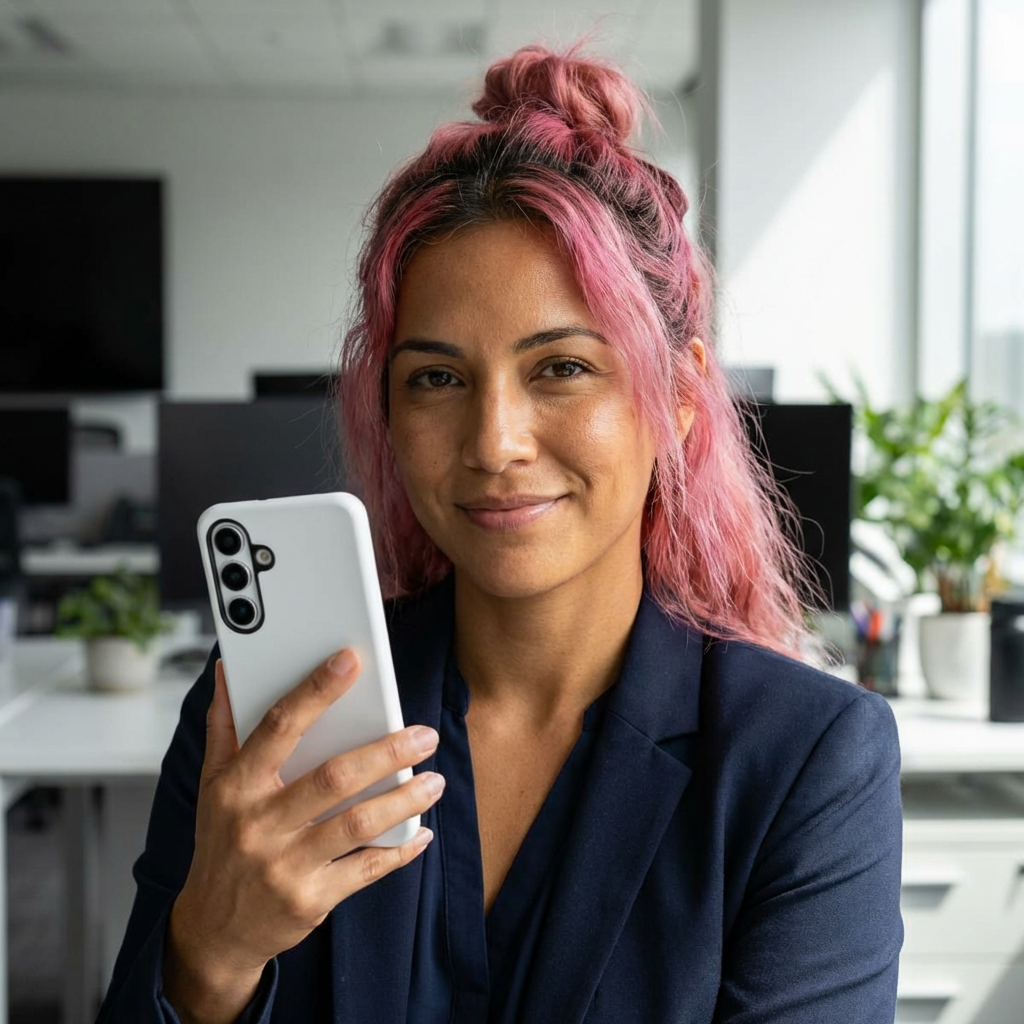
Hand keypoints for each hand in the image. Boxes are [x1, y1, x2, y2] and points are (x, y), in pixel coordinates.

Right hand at [163, 650, 441, 1023]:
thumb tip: (230, 669)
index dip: (315, 691)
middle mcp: (257, 824)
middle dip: (387, 752)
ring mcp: (284, 865)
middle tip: (426, 736)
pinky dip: (399, 850)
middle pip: (333, 777)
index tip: (351, 661)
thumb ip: (225, 725)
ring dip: (404, 799)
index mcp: (235, 786)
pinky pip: (365, 869)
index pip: (278, 727)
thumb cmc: (222, 841)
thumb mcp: (212, 785)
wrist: (213, 931)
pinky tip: (421, 831)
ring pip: (357, 823)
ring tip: (435, 780)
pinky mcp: (309, 901)